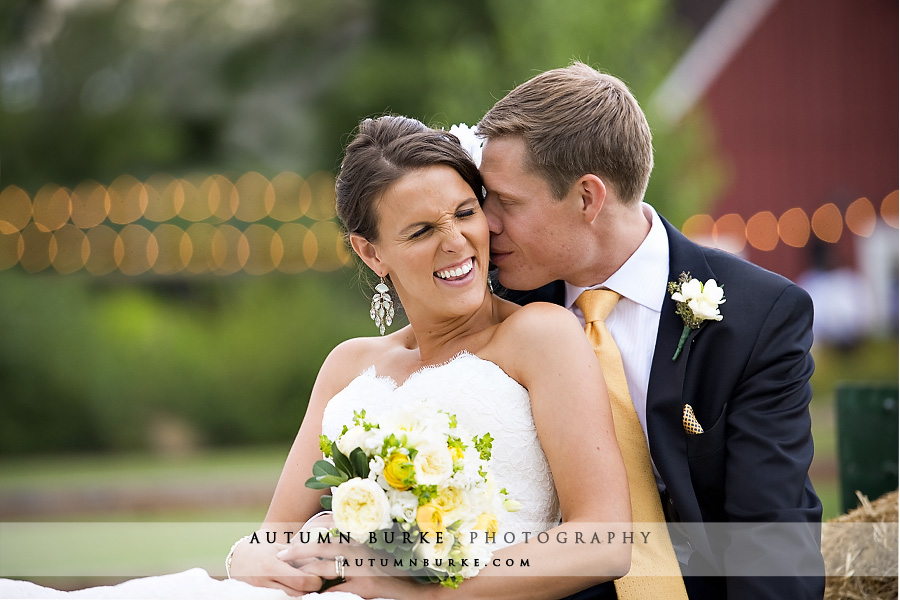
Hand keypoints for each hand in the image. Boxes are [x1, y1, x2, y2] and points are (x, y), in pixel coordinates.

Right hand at [228, 534, 322, 596]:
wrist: (240, 558)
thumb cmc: (264, 549)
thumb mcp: (282, 549)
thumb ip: (301, 557)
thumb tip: (321, 566)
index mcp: (271, 567)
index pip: (300, 581)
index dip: (315, 581)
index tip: (320, 577)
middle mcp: (264, 583)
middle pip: (297, 594)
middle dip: (310, 590)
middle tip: (316, 582)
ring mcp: (260, 593)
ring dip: (300, 594)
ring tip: (305, 584)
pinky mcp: (259, 598)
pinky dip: (290, 596)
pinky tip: (294, 588)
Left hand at [277, 535, 425, 599]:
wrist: (421, 585)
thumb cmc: (402, 564)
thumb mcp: (381, 544)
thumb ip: (360, 535)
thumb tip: (339, 523)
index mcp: (365, 532)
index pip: (330, 526)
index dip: (310, 531)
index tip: (293, 535)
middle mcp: (363, 544)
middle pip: (321, 545)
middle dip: (297, 549)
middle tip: (279, 554)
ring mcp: (364, 564)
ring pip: (324, 566)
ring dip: (303, 571)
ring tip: (288, 574)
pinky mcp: (366, 583)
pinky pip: (336, 589)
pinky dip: (322, 593)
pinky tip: (313, 595)